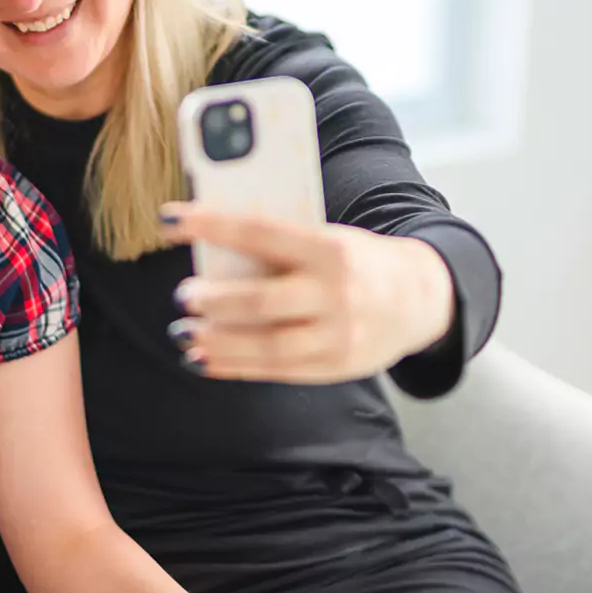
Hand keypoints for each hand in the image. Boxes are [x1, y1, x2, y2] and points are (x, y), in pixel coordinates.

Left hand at [160, 205, 454, 383]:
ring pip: (268, 345)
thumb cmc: (357, 261)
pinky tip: (205, 359)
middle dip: (216, 301)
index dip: (212, 225)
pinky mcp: (336, 367)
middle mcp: (337, 294)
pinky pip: (277, 371)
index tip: (172, 221)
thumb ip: (280, 247)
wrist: (419, 299)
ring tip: (184, 333)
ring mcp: (338, 336)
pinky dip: (236, 366)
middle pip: (263, 301)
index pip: (261, 233)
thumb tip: (213, 255)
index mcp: (331, 248)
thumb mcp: (327, 238)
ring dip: (219, 341)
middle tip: (183, 295)